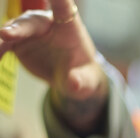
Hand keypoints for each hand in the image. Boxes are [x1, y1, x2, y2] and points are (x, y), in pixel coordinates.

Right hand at [0, 0, 107, 133]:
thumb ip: (80, 80)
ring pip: (13, 29)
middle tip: (5, 34)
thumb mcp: (86, 80)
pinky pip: (5, 42)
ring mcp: (31, 30)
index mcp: (69, 27)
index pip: (64, 7)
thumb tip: (74, 84)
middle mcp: (48, 24)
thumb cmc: (82, 73)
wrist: (69, 76)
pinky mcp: (18, 41)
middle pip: (32, 21)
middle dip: (18, 27)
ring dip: (3, 39)